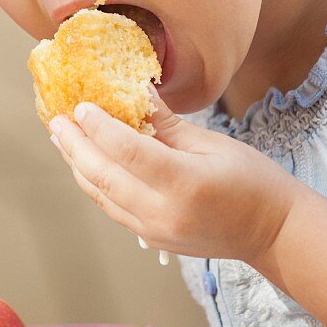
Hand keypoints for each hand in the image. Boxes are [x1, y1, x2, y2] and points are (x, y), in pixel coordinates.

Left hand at [47, 87, 298, 266]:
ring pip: (101, 195)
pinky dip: (94, 182)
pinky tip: (85, 162)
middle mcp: (163, 213)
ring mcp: (154, 231)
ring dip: (77, 164)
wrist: (271, 232)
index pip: (128, 151)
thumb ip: (165, 122)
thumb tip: (133, 88)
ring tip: (61, 137)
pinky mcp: (151, 238)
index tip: (81, 105)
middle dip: (75, 145)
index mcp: (184, 184)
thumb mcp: (212, 143)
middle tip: (56, 119)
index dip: (99, 127)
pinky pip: (112, 207)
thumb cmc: (251, 181)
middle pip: (103, 176)